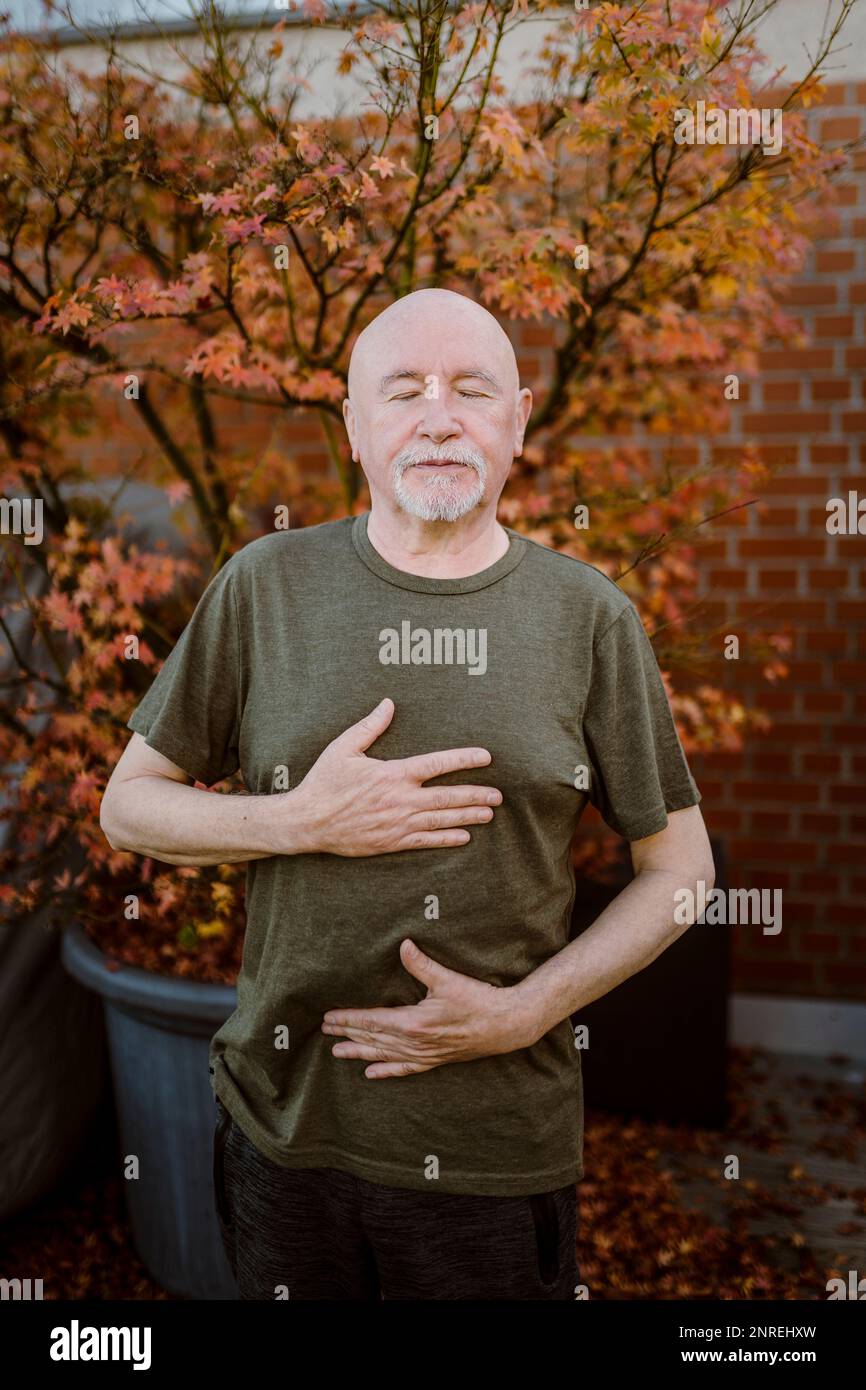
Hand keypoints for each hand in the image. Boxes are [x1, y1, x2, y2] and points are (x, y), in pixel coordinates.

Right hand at [291, 697, 501, 856]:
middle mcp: (400, 799)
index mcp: (392, 773)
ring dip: (468, 816)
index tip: (485, 756)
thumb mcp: (343, 748)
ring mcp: (397, 823)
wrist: (307, 821)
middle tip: (498, 794)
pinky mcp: (391, 842)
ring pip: (441, 819)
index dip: (464, 759)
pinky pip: (425, 841)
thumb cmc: (324, 782)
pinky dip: (446, 839)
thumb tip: (388, 703)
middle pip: (448, 796)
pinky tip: (464, 837)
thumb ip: (369, 726)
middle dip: (476, 793)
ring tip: (489, 813)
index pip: (437, 764)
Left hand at [321, 938, 534, 1076]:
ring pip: (384, 1055)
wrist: (506, 1026)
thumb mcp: (448, 979)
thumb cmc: (478, 1001)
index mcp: (414, 1023)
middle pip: (373, 1039)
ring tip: (338, 1053)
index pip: (372, 1021)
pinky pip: (405, 1068)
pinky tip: (371, 1073)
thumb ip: (422, 964)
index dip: (349, 1019)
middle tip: (325, 1032)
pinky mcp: (435, 1060)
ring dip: (360, 1053)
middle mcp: (415, 1043)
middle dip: (348, 1035)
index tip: (329, 1018)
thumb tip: (404, 945)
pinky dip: (386, 1070)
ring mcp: (424, 1054)